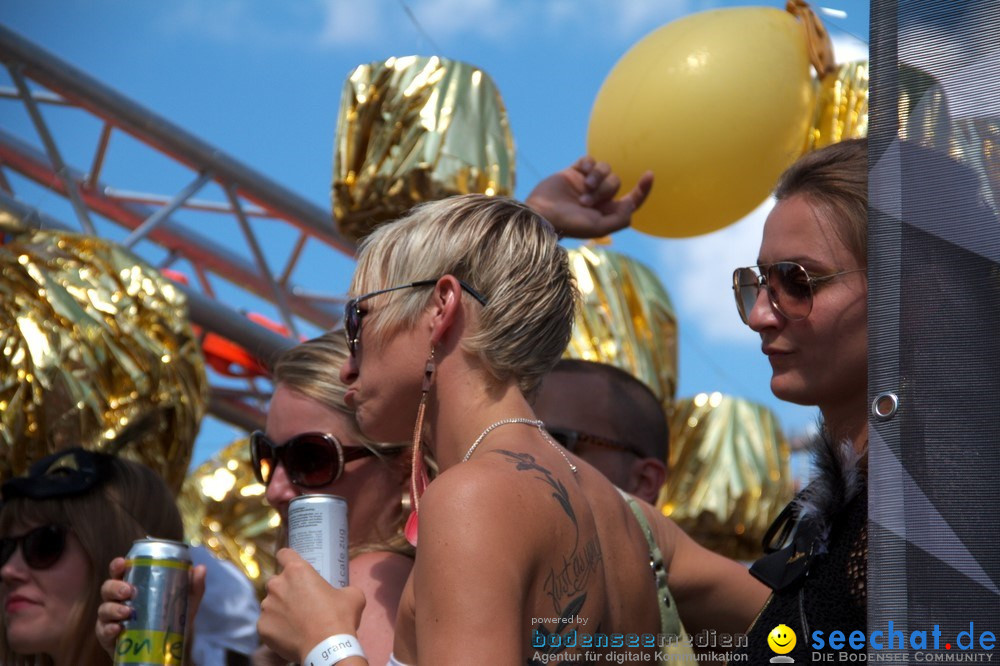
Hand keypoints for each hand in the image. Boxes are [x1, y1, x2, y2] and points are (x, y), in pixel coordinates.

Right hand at [95, 556, 206, 657]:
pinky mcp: (107, 637)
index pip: (121, 572)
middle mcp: (118, 600)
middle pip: (108, 588)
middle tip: (129, 590)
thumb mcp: (184, 603)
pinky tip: (118, 629)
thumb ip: (193, 587)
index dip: (118, 565)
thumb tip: (201, 568)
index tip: (123, 562)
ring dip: (113, 608)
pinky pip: (102, 631)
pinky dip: (109, 629)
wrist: (163, 650)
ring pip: (104, 609)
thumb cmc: (170, 620)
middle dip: (115, 587)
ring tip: (128, 612)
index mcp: (133, 586)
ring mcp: (110, 619)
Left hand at [258, 548, 366, 662]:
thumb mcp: (352, 595)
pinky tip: (289, 635)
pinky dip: (276, 628)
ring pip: (270, 603)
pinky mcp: (262, 626)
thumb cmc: (339, 617)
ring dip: (280, 609)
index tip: (291, 566)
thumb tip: (343, 593)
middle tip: (300, 602)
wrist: (327, 648)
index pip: (284, 554)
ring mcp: (267, 606)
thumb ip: (343, 588)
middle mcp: (278, 585)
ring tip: (295, 622)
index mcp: (297, 571)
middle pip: (276, 581)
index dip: (288, 559)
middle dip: (285, 589)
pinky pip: (267, 623)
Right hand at [525, 156, 652, 238]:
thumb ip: (620, 219)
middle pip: (616, 182)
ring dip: (597, 177)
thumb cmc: (569, 224)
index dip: (643, 189)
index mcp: (607, 213)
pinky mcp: (575, 172)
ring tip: (582, 189)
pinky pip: (590, 160)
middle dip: (605, 189)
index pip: (632, 199)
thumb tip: (632, 204)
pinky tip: (579, 173)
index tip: (649, 175)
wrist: (541, 213)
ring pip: (605, 169)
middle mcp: (599, 198)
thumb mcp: (598, 228)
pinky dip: (588, 165)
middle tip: (586, 201)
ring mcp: (587, 184)